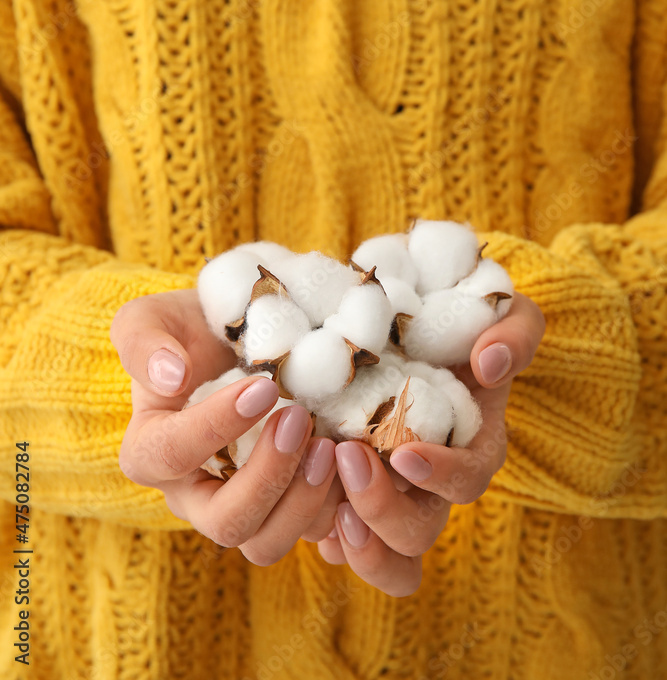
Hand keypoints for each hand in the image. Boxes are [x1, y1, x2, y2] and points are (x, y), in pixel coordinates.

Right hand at [111, 289, 337, 563]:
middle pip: (224, 522)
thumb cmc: (192, 327)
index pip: (170, 455)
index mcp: (151, 450)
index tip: (261, 387)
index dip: (214, 428)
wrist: (241, 338)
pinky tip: (353, 461)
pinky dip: (336, 506)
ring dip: (305, 500)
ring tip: (332, 445)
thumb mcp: (153, 316)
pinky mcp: (285, 510)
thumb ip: (142, 340)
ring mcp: (242, 508)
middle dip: (268, 477)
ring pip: (267, 542)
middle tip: (301, 419)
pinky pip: (311, 533)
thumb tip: (169, 378)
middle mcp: (193, 494)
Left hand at [316, 291, 545, 594]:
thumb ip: (515, 331)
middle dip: (382, 508)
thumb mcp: (501, 309)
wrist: (402, 314)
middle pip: (416, 531)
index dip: (442, 476)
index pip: (467, 481)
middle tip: (347, 456)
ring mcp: (385, 491)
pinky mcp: (341, 491)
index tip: (406, 451)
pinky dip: (317, 529)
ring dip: (351, 535)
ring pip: (379, 553)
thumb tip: (490, 364)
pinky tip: (298, 497)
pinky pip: (334, 540)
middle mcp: (428, 481)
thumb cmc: (456, 314)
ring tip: (320, 498)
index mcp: (470, 445)